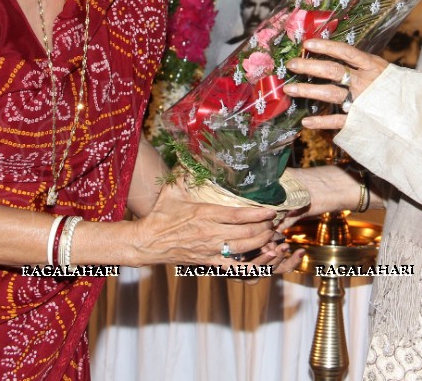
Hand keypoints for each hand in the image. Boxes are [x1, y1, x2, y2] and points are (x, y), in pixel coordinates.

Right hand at [130, 181, 276, 266]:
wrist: (147, 242)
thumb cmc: (161, 214)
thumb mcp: (173, 190)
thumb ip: (184, 172)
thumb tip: (192, 152)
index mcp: (204, 214)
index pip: (238, 215)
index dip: (258, 213)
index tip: (272, 210)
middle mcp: (209, 233)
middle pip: (247, 232)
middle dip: (265, 227)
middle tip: (274, 222)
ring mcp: (210, 250)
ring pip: (244, 249)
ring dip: (262, 243)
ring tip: (272, 236)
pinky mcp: (208, 263)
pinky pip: (235, 268)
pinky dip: (251, 265)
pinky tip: (262, 259)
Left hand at [284, 38, 388, 128]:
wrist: (417, 115)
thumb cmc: (397, 90)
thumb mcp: (384, 71)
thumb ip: (363, 66)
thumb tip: (338, 56)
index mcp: (372, 66)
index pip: (346, 52)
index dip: (326, 46)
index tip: (307, 43)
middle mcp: (365, 82)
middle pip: (333, 71)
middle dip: (309, 66)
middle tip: (290, 64)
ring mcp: (362, 102)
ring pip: (330, 94)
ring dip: (308, 91)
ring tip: (290, 89)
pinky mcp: (361, 121)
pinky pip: (337, 120)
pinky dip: (320, 121)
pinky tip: (305, 122)